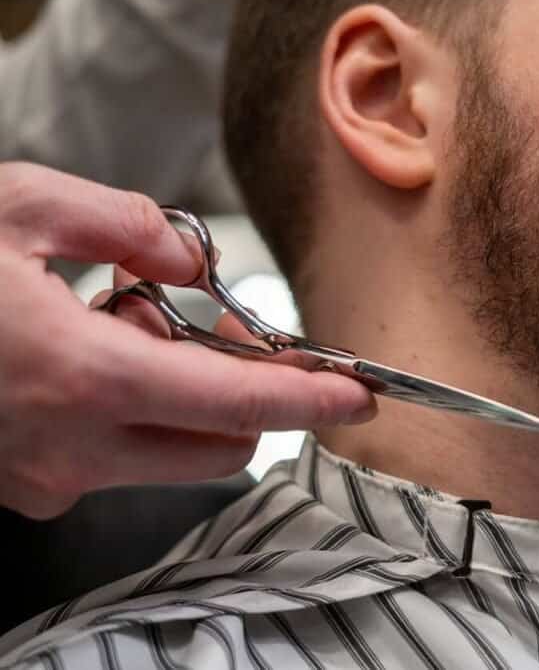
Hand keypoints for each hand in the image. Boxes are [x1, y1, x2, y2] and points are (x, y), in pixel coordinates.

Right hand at [0, 163, 376, 518]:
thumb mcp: (21, 204)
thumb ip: (127, 224)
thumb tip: (188, 258)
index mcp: (83, 375)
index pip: (238, 402)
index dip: (309, 399)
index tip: (356, 394)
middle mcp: (71, 447)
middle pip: (220, 444)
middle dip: (244, 392)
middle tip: (210, 322)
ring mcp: (45, 476)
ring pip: (169, 452)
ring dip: (181, 396)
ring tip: (117, 320)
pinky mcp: (24, 484)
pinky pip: (112, 456)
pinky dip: (129, 411)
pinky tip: (82, 354)